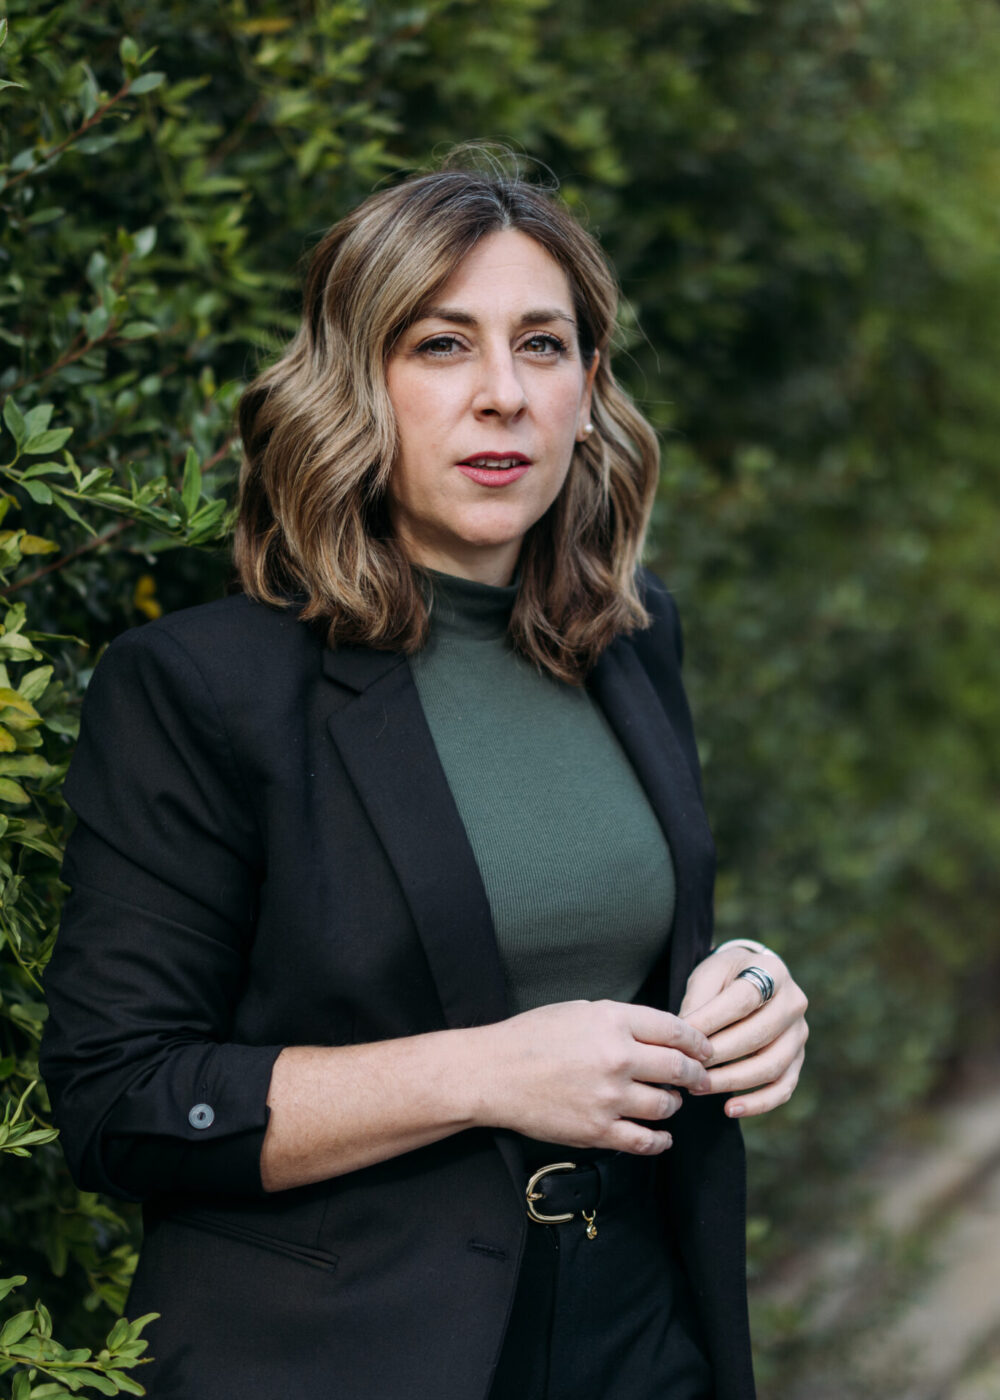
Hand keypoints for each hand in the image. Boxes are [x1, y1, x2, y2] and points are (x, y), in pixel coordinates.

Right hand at [472, 999, 713, 1155]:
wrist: (493, 1073)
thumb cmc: (532, 1036)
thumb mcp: (580, 1011)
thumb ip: (621, 1021)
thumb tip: (660, 1035)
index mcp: (613, 1021)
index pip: (675, 1030)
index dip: (698, 1042)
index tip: (704, 1050)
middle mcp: (617, 1057)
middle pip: (679, 1069)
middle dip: (697, 1076)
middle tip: (700, 1080)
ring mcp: (609, 1097)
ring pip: (666, 1106)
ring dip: (674, 1105)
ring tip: (670, 1102)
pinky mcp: (597, 1131)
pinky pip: (644, 1141)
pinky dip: (660, 1140)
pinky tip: (662, 1136)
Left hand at [679, 945, 807, 1118]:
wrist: (750, 981)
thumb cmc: (724, 978)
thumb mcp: (708, 974)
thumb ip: (699, 1001)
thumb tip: (685, 1039)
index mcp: (772, 972)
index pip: (744, 1000)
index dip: (712, 1020)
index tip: (683, 1037)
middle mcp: (794, 1003)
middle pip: (758, 1035)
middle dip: (718, 1055)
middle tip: (687, 1067)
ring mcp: (799, 1034)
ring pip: (771, 1066)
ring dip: (732, 1081)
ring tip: (698, 1087)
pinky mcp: (798, 1059)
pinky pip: (783, 1088)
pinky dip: (758, 1103)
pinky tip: (730, 1109)